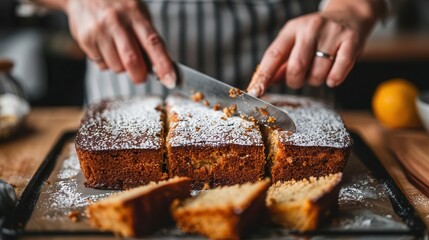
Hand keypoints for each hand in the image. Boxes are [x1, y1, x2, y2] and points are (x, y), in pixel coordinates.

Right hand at [65, 0, 175, 87]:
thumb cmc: (119, 8)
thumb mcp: (138, 14)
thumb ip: (149, 39)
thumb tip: (161, 68)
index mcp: (136, 14)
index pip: (153, 43)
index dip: (163, 64)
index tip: (171, 81)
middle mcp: (117, 22)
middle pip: (132, 61)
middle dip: (139, 75)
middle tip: (141, 76)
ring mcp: (99, 31)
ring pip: (116, 67)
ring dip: (121, 68)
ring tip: (118, 51)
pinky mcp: (85, 39)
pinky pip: (101, 65)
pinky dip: (107, 63)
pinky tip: (105, 48)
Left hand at [247, 1, 383, 96]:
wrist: (349, 15)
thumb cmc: (315, 35)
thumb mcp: (294, 42)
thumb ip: (279, 63)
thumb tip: (261, 84)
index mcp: (291, 30)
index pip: (273, 55)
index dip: (263, 76)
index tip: (255, 92)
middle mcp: (310, 29)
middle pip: (296, 68)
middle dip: (295, 82)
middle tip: (300, 78)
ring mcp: (331, 34)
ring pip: (317, 74)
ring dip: (315, 81)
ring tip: (319, 70)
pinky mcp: (350, 42)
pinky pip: (337, 73)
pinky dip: (333, 80)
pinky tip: (332, 76)